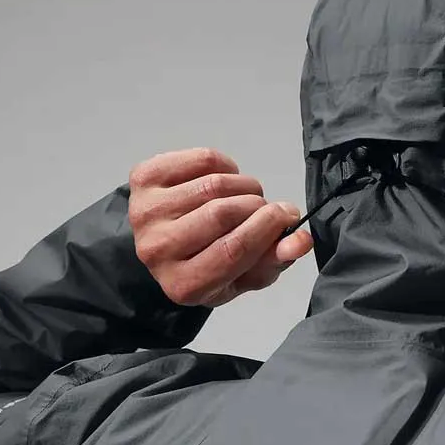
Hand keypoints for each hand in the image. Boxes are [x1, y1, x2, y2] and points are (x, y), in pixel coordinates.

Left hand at [128, 148, 312, 307]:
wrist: (162, 246)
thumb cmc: (210, 263)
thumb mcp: (246, 274)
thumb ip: (275, 260)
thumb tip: (301, 239)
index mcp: (184, 284)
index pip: (233, 250)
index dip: (268, 227)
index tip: (288, 214)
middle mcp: (157, 250)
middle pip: (223, 213)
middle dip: (257, 205)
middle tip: (265, 210)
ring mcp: (145, 212)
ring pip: (214, 184)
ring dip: (245, 185)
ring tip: (246, 197)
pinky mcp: (143, 179)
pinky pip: (200, 160)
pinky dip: (225, 165)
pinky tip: (223, 181)